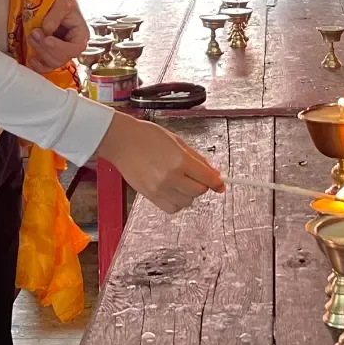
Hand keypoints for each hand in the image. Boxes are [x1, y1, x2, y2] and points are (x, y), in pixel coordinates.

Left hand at [28, 0, 89, 74]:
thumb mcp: (62, 0)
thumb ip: (55, 15)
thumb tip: (46, 30)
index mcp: (81, 33)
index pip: (75, 48)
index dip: (60, 48)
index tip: (46, 38)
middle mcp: (73, 45)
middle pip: (62, 58)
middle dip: (45, 48)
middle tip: (34, 33)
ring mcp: (61, 51)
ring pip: (52, 63)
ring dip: (39, 52)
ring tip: (31, 37)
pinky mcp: (50, 53)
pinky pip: (45, 66)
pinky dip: (37, 65)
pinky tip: (31, 58)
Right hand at [98, 113, 224, 214]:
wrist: (122, 141)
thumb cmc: (147, 136)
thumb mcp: (177, 142)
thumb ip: (196, 158)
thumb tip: (212, 172)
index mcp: (179, 161)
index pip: (207, 178)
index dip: (217, 183)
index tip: (221, 184)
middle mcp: (170, 177)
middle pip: (198, 192)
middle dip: (202, 185)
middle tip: (197, 177)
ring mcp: (159, 189)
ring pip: (186, 202)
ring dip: (190, 194)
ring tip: (182, 182)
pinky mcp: (150, 196)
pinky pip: (172, 208)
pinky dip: (177, 202)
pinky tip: (174, 191)